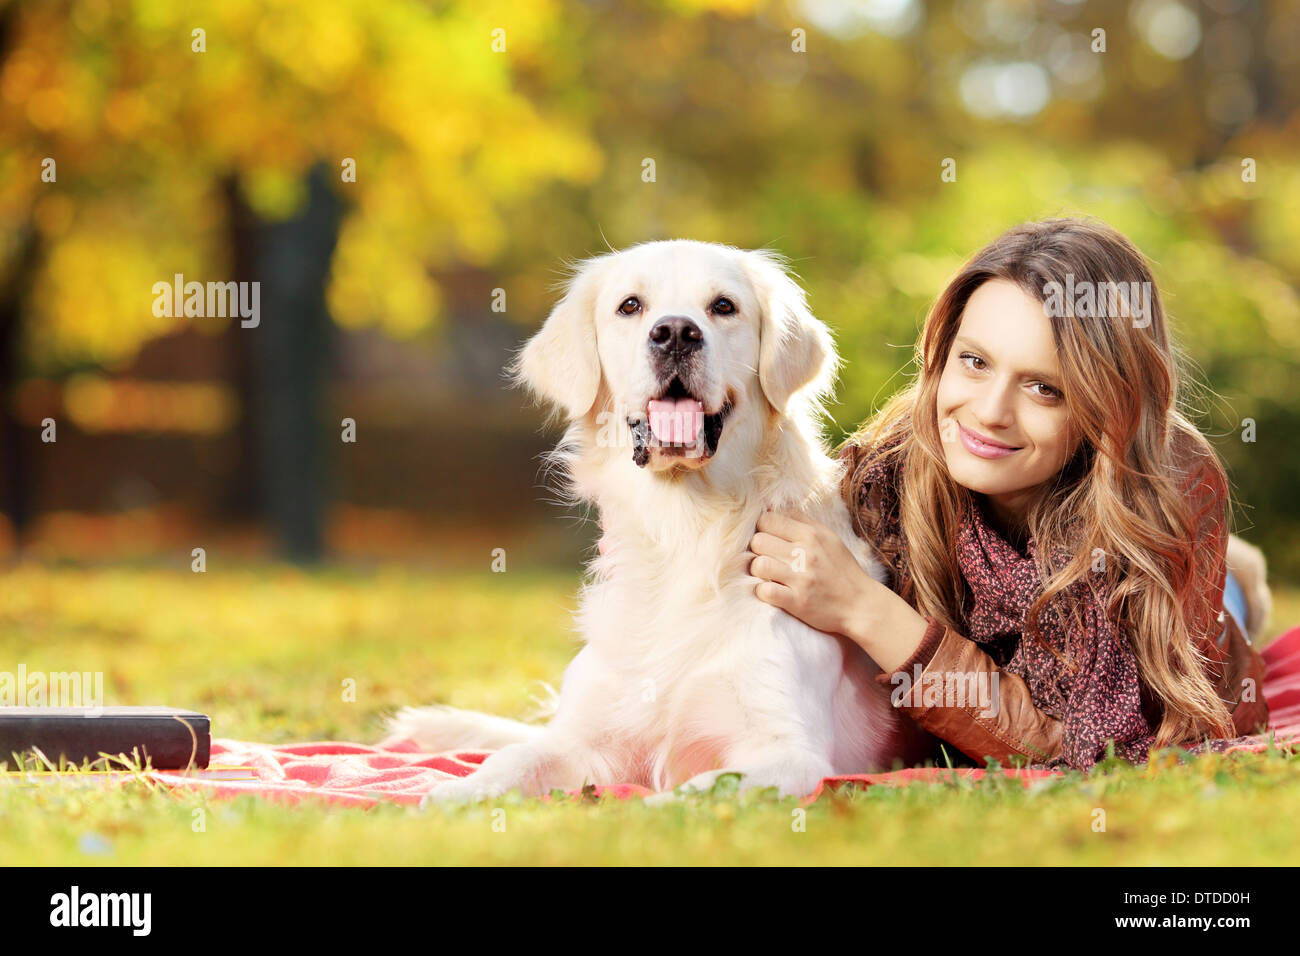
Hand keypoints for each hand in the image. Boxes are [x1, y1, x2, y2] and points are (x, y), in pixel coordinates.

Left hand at [747, 508, 930, 669]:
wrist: (861, 605)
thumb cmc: (842, 569)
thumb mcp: (828, 537)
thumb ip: (801, 521)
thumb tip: (771, 508)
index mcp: (812, 534)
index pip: (767, 520)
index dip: (762, 528)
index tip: (769, 538)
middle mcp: (805, 553)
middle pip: (758, 541)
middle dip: (758, 549)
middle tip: (769, 557)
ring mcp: (801, 578)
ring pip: (758, 564)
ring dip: (759, 570)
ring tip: (769, 574)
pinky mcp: (797, 601)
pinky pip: (764, 591)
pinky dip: (763, 592)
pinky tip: (773, 591)